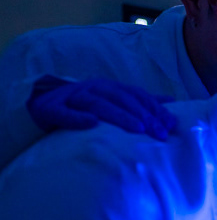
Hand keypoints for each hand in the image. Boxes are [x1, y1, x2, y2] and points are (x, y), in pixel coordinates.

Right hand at [26, 75, 176, 139]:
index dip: (155, 109)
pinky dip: (78, 117)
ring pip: (99, 104)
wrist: (43, 103)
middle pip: (122, 99)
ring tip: (137, 128)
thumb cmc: (85, 105)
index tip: (171, 125)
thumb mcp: (114, 100)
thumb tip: (171, 101)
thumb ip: (140, 101)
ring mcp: (73, 97)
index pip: (137, 95)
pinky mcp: (53, 109)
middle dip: (144, 116)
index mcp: (110, 87)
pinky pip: (65, 113)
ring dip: (120, 116)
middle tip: (159, 133)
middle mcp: (94, 88)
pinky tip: (92, 123)